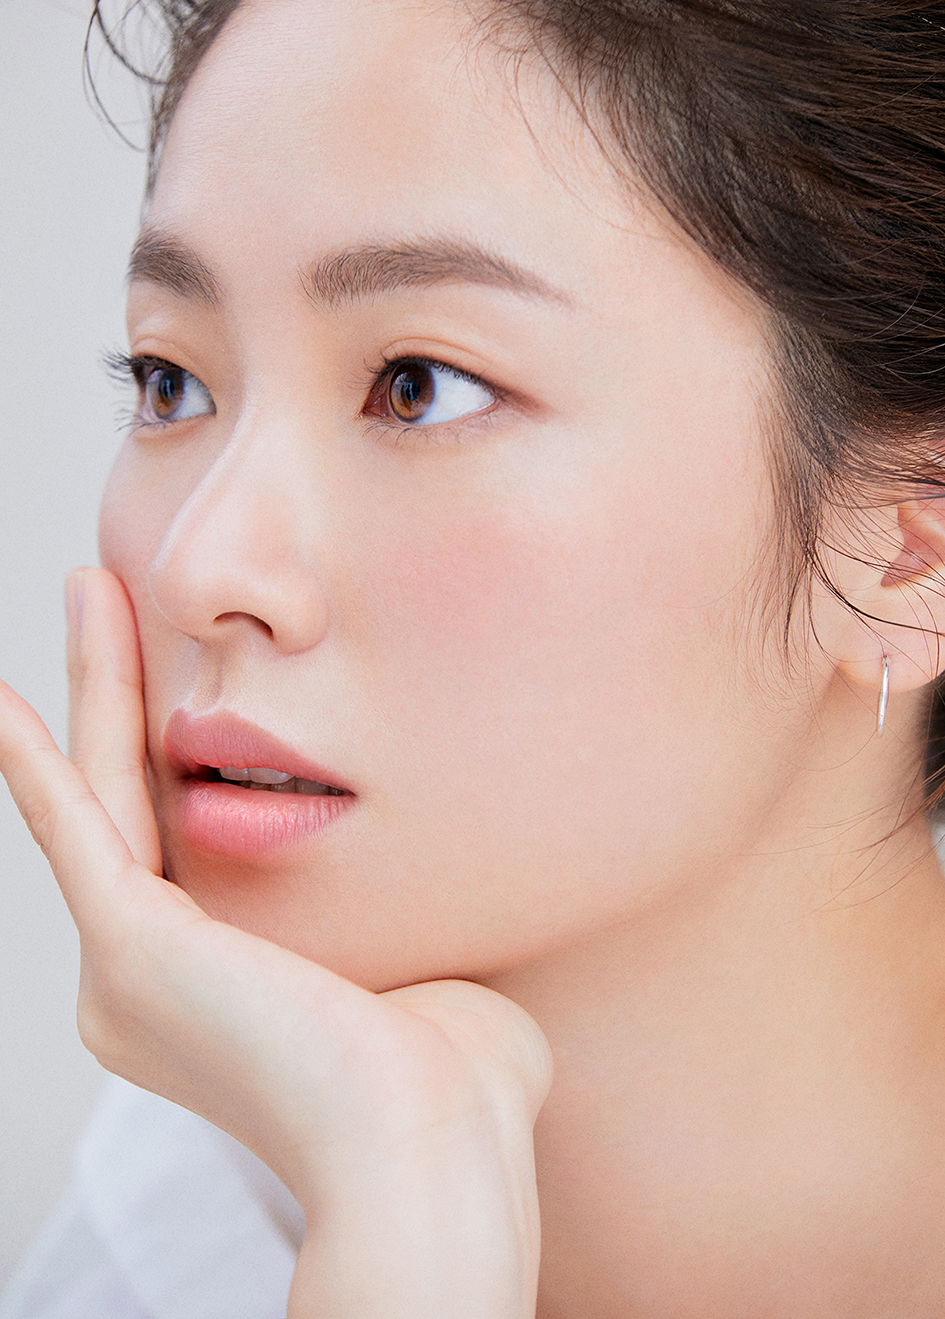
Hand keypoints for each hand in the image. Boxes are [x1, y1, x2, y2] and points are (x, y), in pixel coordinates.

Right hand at [0, 568, 551, 1317]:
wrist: (435, 1144)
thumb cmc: (452, 1075)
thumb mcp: (414, 963)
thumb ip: (398, 917)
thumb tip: (435, 896)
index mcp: (211, 991)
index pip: (176, 837)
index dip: (167, 742)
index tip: (181, 671)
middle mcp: (146, 983)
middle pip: (129, 797)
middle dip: (118, 687)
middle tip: (105, 590)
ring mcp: (131, 967)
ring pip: (104, 789)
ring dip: (94, 683)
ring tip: (90, 586)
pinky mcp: (130, 944)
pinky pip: (74, 826)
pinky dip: (32, 760)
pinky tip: (1, 701)